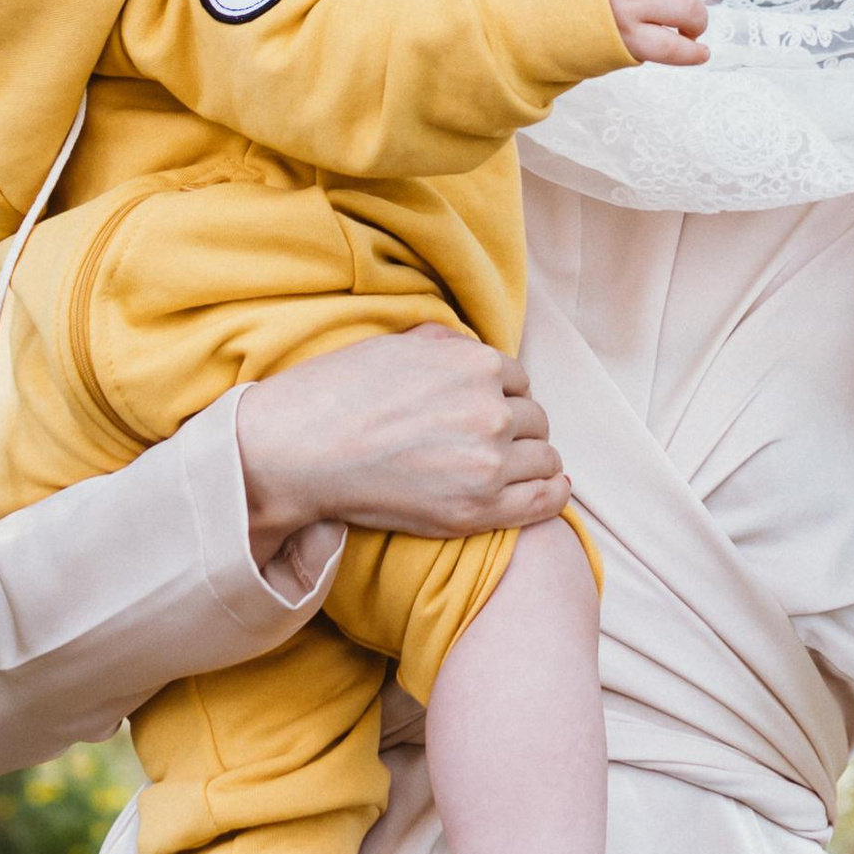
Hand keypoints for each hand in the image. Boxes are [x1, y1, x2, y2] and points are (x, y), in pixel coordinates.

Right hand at [236, 328, 569, 563]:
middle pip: (534, 419)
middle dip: (516, 427)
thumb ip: (447, 344)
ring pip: (544, 458)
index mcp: (476, 364)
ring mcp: (488, 462)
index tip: (484, 411)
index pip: (518, 380)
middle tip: (487, 442)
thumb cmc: (339, 393)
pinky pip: (544, 500)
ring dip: (531, 460)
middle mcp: (492, 410)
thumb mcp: (397, 344)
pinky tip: (552, 491)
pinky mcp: (478, 509)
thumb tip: (473, 350)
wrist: (301, 451)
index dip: (502, 395)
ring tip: (510, 468)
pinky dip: (552, 494)